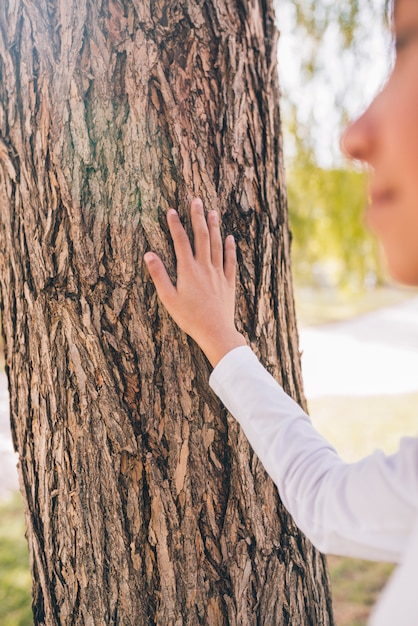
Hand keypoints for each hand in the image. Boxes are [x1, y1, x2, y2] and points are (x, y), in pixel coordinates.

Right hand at [144, 198, 246, 366]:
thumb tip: (149, 255)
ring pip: (217, 244)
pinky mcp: (229, 282)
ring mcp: (219, 273)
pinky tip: (230, 237)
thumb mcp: (168, 298)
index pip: (181, 241)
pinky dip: (230, 247)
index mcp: (188, 270)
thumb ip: (159, 275)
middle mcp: (205, 267)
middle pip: (201, 236)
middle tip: (196, 200)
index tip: (171, 210)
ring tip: (213, 212)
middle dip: (198, 217)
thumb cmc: (189, 318)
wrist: (215, 331)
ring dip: (214, 227)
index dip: (175, 225)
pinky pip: (230, 260)